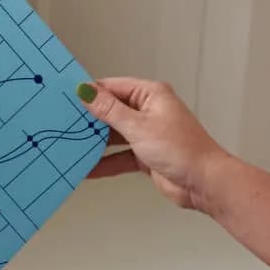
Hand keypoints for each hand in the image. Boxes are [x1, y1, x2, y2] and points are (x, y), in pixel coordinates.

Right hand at [79, 78, 228, 211]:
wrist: (203, 182)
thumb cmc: (182, 149)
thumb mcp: (138, 127)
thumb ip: (109, 111)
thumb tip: (87, 92)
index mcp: (150, 95)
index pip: (113, 88)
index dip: (91, 93)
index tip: (68, 98)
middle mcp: (149, 112)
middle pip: (112, 112)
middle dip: (90, 120)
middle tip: (65, 124)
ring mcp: (148, 134)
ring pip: (114, 136)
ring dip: (96, 144)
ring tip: (72, 147)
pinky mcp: (147, 156)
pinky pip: (120, 157)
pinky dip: (106, 163)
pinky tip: (88, 169)